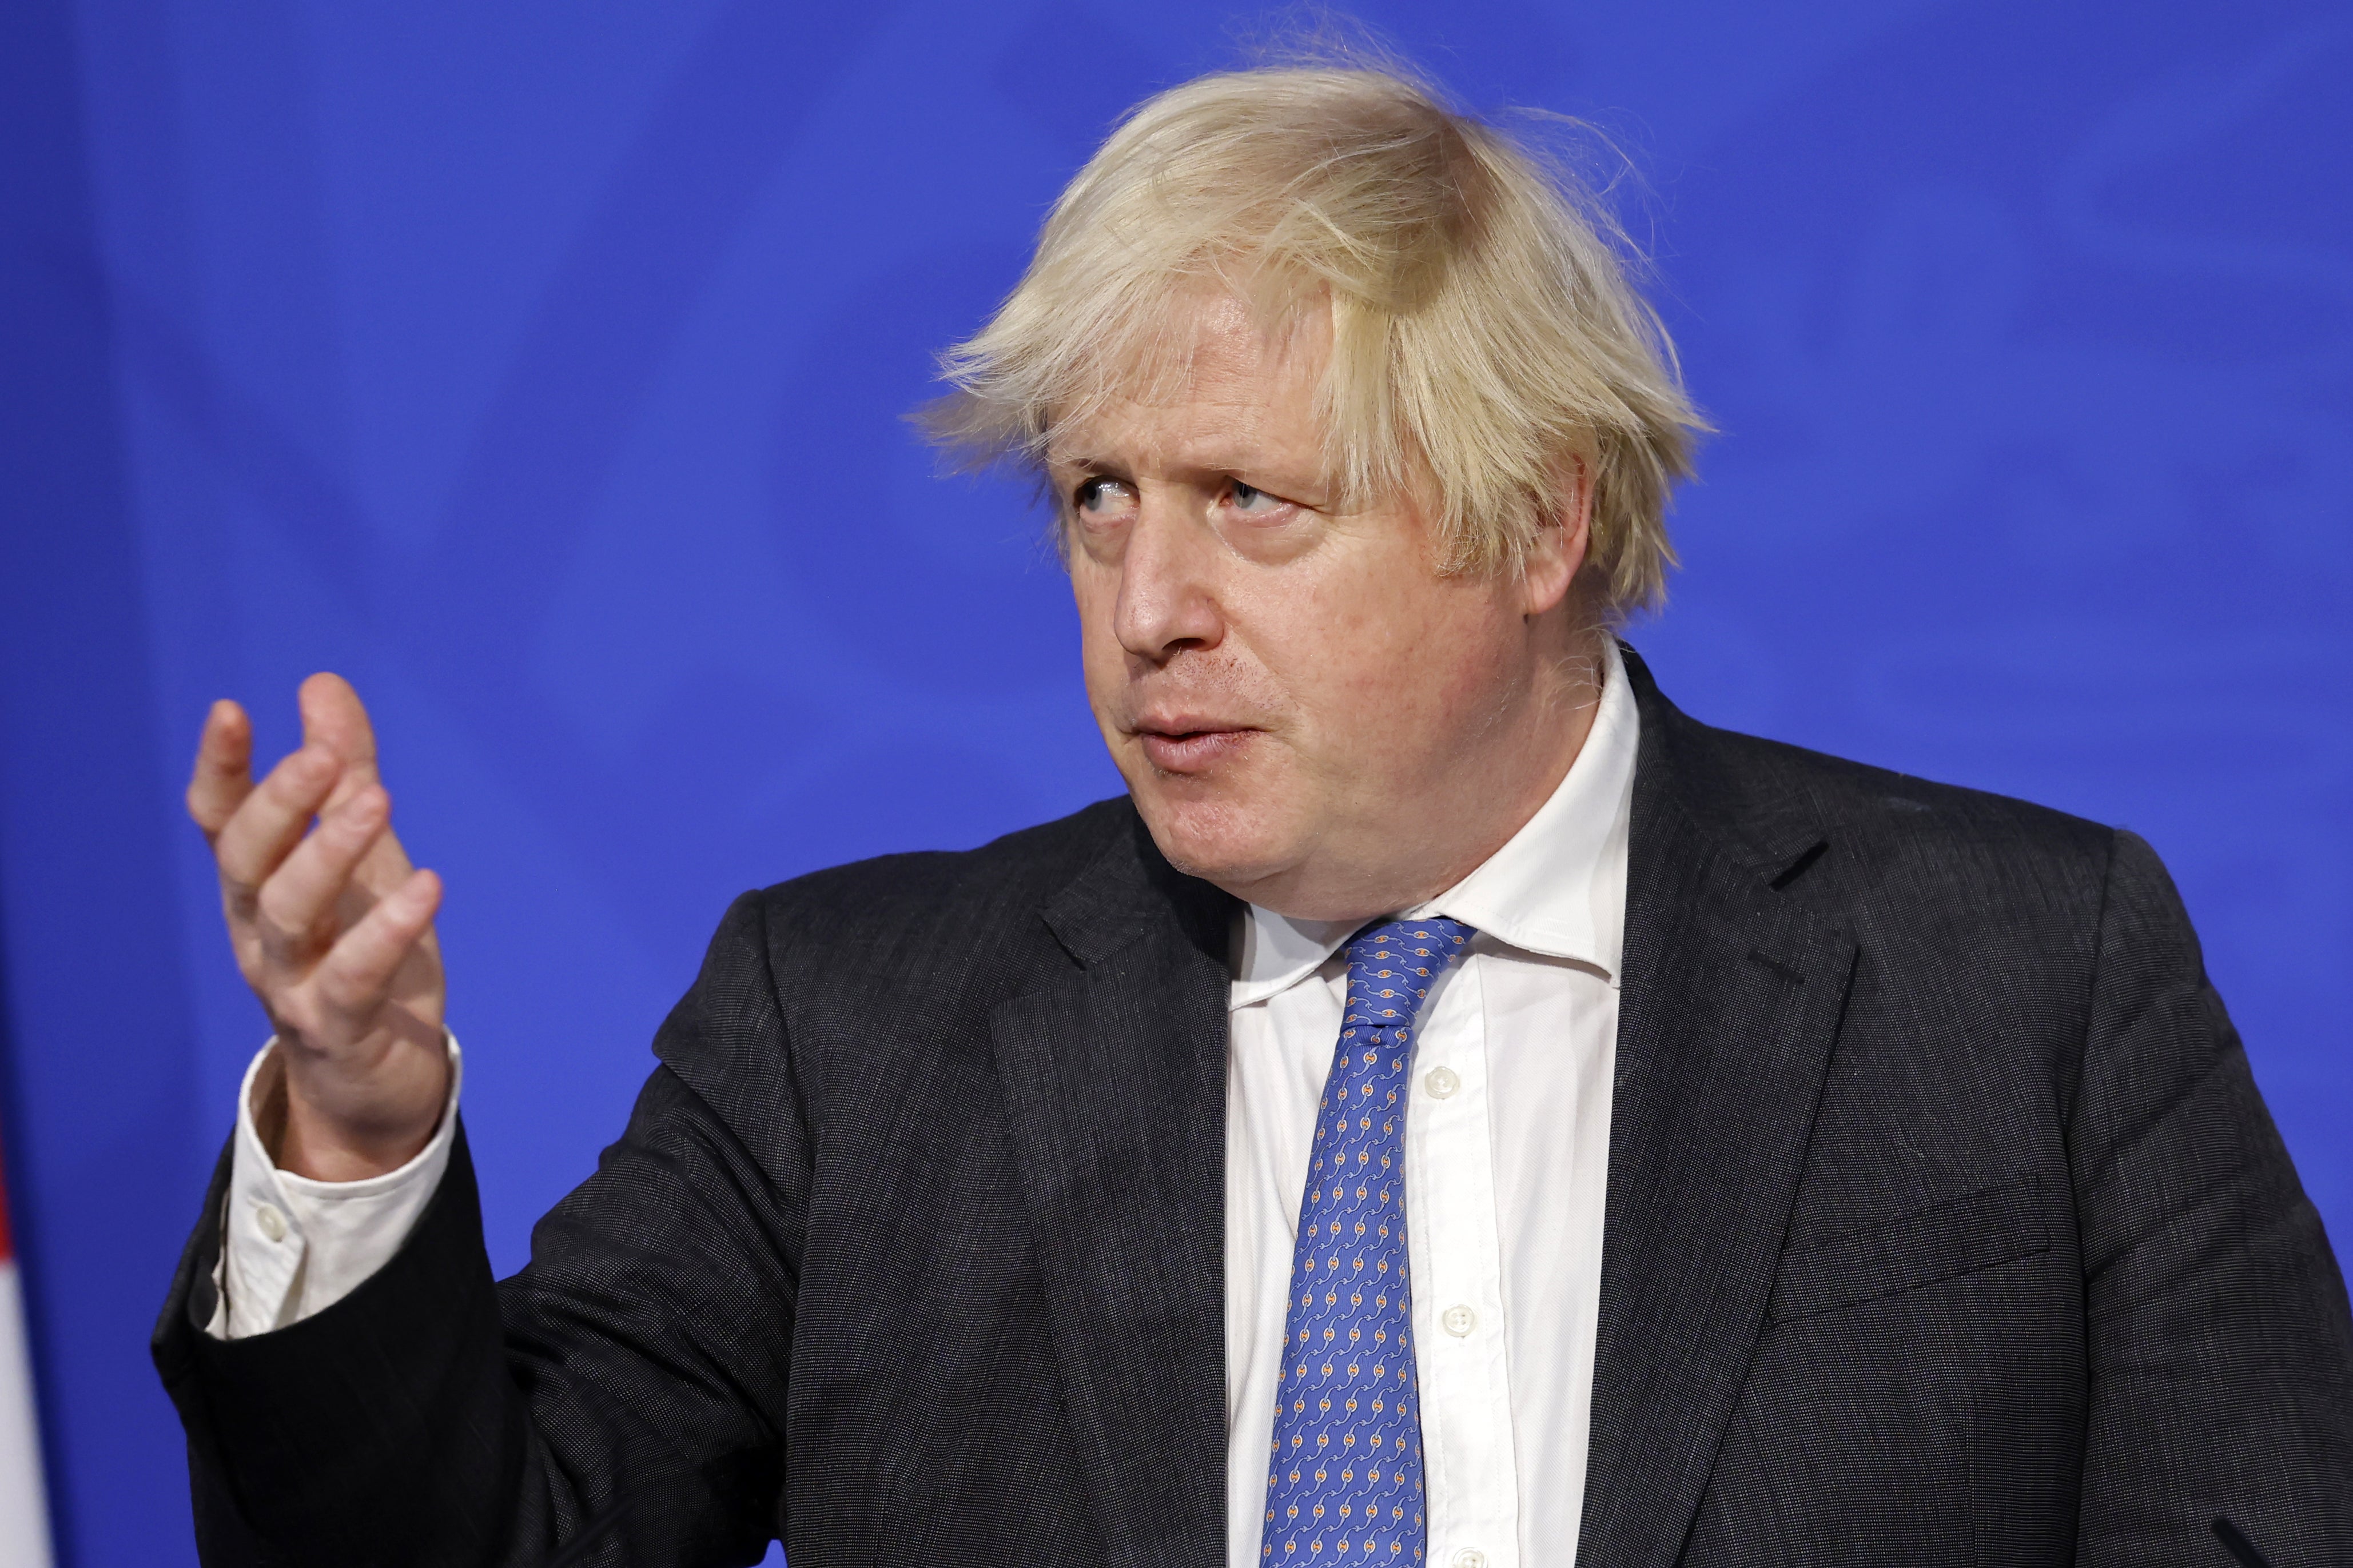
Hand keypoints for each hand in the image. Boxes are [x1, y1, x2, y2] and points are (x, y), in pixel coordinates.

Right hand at [188, 674, 449, 1180]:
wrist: (375, 1079)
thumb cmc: (360, 952)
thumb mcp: (360, 856)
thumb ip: (345, 774)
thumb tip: (321, 685)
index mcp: (258, 886)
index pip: (221, 822)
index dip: (219, 769)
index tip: (231, 711)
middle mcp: (260, 931)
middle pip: (246, 860)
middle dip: (278, 804)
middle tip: (323, 754)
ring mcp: (292, 983)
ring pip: (289, 913)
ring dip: (328, 853)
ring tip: (377, 800)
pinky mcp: (338, 1027)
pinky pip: (353, 977)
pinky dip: (387, 932)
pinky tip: (428, 886)